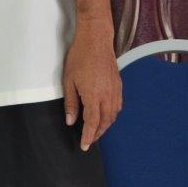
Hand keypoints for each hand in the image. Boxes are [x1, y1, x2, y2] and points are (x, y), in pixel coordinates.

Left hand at [63, 15, 121, 150]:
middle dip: (97, 134)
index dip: (88, 137)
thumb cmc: (80, 57)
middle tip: (89, 140)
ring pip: (113, 116)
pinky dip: (111, 115)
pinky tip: (105, 115)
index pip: (92, 124)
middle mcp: (107, 96)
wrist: (96, 40)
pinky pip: (117, 106)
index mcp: (93, 97)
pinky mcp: (119, 86)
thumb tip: (70, 121)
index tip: (85, 146)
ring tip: (95, 130)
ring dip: (105, 126)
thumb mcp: (69, 81)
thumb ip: (71, 103)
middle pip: (105, 123)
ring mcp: (115, 91)